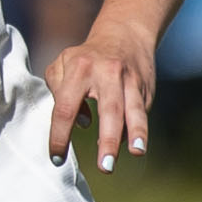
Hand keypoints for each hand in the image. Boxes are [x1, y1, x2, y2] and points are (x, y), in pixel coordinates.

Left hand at [44, 21, 154, 174]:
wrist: (123, 34)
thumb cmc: (85, 58)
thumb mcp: (64, 64)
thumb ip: (60, 90)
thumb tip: (79, 123)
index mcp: (77, 68)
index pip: (65, 107)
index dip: (60, 134)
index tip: (57, 158)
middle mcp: (105, 72)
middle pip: (107, 109)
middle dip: (106, 139)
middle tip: (105, 167)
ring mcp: (128, 80)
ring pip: (132, 110)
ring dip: (134, 134)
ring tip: (134, 153)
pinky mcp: (144, 87)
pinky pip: (141, 111)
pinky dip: (140, 130)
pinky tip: (138, 147)